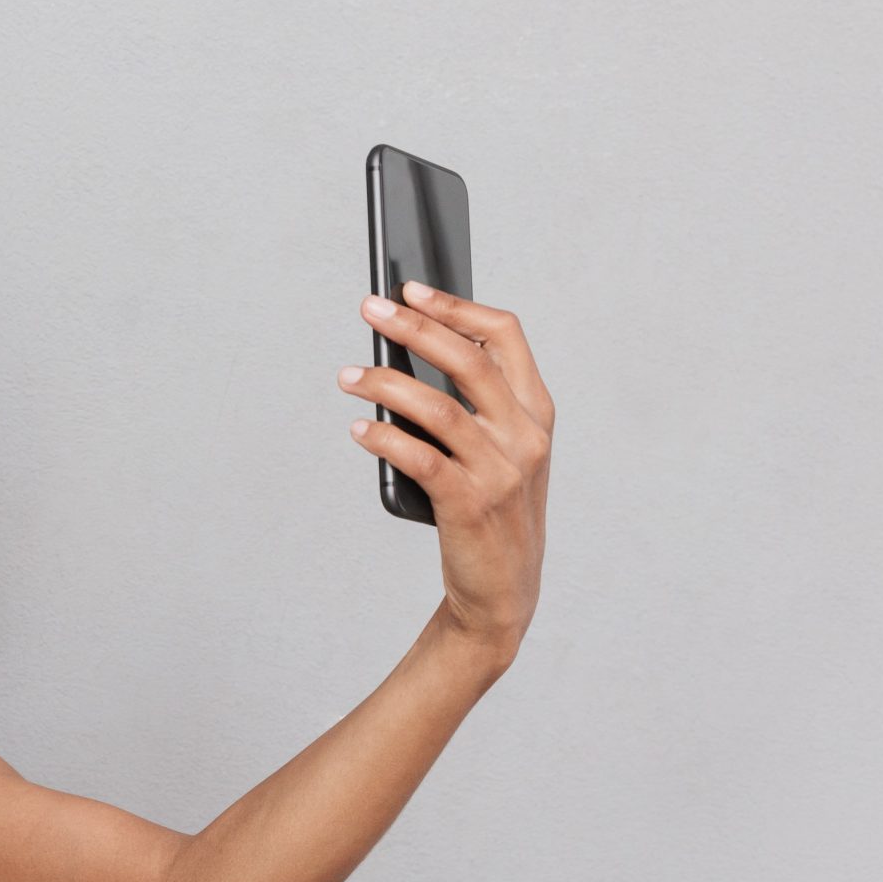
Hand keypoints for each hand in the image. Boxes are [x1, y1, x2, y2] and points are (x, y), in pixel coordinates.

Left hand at [340, 282, 553, 658]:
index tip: (412, 290)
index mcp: (535, 413)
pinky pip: (420, 459)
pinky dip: (384, 438)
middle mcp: (525, 437)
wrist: (503, 592)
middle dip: (415, 327)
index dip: (456, 307)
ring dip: (386, 384)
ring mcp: (500, 472)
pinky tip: (359, 428)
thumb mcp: (502, 452)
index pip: (505, 336)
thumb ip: (476, 406)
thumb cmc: (492, 513)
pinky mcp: (469, 505)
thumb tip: (411, 351)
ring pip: (439, 408)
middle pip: (468, 360)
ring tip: (347, 375)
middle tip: (370, 308)